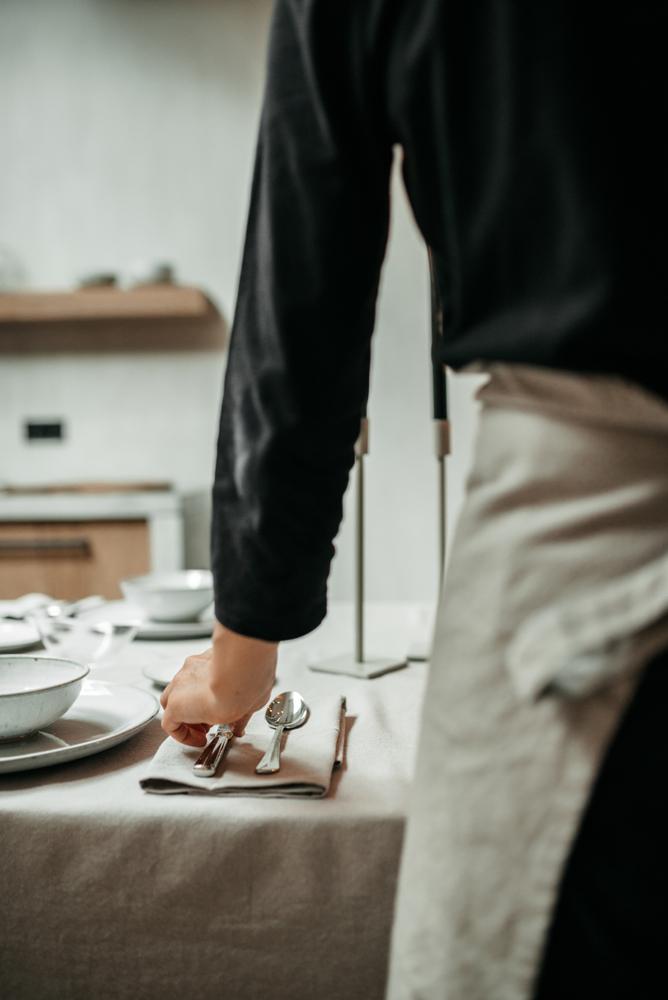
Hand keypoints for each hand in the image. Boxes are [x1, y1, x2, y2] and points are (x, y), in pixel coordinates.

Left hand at [160, 621, 277, 746]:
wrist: (239, 679)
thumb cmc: (249, 678)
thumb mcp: (251, 694)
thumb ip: (243, 710)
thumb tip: (241, 725)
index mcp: (209, 661)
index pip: (198, 678)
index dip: (204, 697)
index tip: (214, 709)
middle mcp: (193, 669)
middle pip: (182, 690)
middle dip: (193, 708)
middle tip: (208, 722)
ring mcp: (181, 685)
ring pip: (172, 704)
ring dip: (186, 720)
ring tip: (201, 733)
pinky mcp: (175, 705)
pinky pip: (170, 725)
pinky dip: (181, 734)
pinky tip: (196, 740)